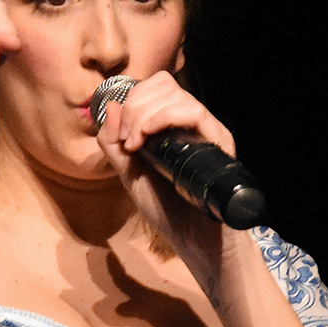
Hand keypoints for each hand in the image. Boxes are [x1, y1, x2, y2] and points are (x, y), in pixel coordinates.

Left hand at [93, 72, 240, 272]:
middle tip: (127, 140)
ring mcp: (207, 131)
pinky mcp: (219, 143)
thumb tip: (108, 105)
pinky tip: (148, 141)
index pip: (154, 87)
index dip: (130, 99)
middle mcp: (192, 124)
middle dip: (134, 106)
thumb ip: (113, 143)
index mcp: (172, 126)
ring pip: (176, 95)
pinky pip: (194, 112)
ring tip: (136, 145)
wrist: (193, 241)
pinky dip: (164, 119)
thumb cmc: (167, 211)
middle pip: (163, 84)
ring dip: (144, 114)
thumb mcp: (129, 174)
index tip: (120, 133)